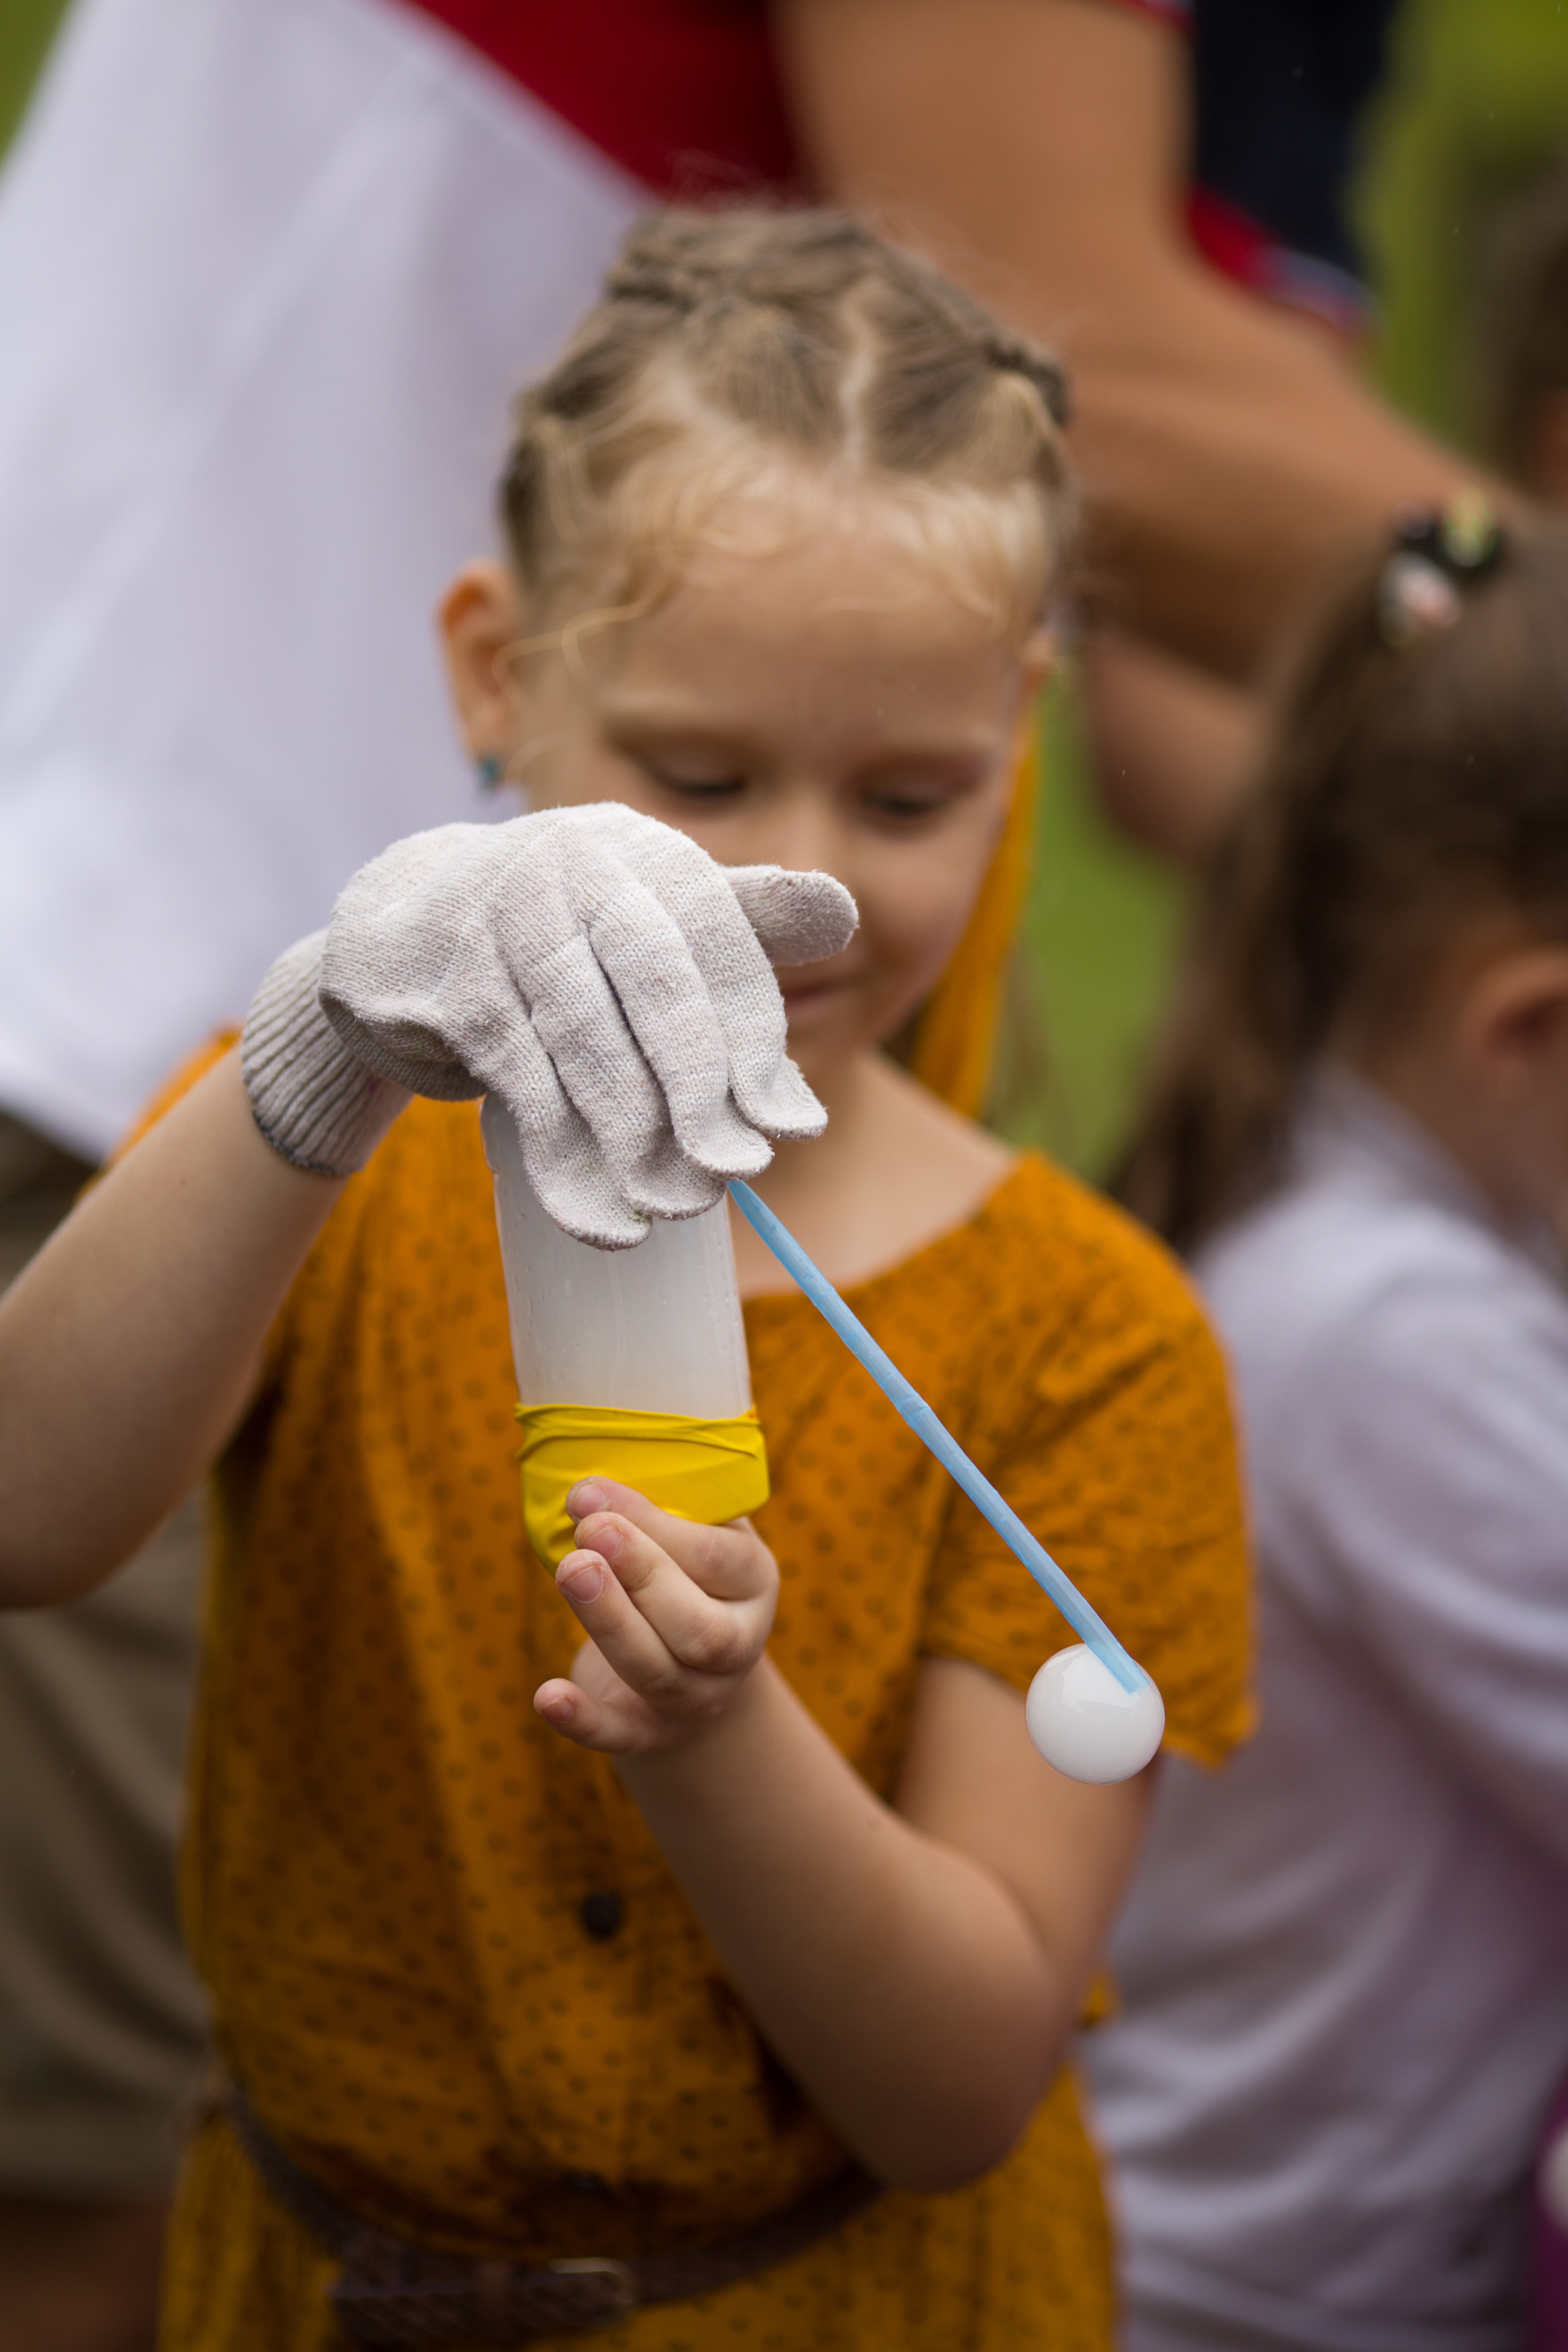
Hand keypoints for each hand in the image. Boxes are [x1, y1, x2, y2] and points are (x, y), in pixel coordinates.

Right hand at [240, 803, 855, 1244]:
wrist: (403, 929)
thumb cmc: (561, 930)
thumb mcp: (652, 910)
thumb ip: (745, 922)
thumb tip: (844, 915)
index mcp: (645, 853)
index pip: (719, 947)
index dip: (757, 1042)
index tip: (792, 1126)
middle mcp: (577, 869)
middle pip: (655, 988)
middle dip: (700, 1090)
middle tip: (737, 1173)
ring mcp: (504, 925)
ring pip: (586, 1047)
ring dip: (634, 1141)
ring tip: (678, 1208)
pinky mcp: (451, 990)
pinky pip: (521, 1089)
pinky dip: (564, 1164)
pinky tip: (603, 1220)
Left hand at [534, 1478, 778, 1754]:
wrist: (697, 1663)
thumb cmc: (683, 1570)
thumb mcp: (693, 1529)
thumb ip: (663, 1504)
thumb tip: (590, 1477)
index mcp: (753, 1581)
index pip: (714, 1558)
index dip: (652, 1526)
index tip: (590, 1492)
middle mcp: (736, 1646)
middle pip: (697, 1626)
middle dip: (641, 1574)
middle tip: (588, 1530)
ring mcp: (696, 1698)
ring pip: (656, 1672)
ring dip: (609, 1621)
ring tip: (568, 1569)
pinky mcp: (648, 1734)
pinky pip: (617, 1735)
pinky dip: (582, 1720)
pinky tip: (547, 1695)